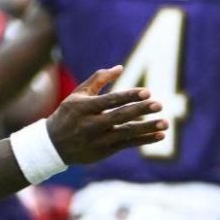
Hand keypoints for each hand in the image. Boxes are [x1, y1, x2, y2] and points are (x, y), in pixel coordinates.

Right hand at [44, 66, 166, 164]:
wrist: (53, 145)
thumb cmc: (68, 114)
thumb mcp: (77, 94)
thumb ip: (98, 79)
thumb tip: (120, 68)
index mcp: (84, 107)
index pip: (110, 101)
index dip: (129, 96)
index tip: (147, 91)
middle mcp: (91, 124)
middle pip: (120, 117)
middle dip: (140, 110)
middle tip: (159, 104)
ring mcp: (99, 140)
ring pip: (126, 133)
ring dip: (147, 128)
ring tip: (165, 123)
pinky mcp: (105, 151)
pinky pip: (128, 145)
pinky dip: (144, 139)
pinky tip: (160, 135)